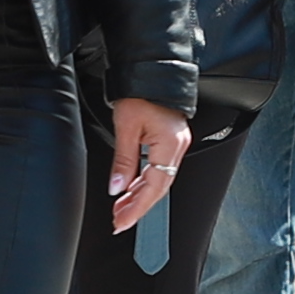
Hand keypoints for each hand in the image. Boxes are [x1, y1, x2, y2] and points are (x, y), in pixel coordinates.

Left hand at [103, 96, 189, 227]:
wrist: (150, 71)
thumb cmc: (140, 93)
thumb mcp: (125, 127)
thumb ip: (123, 161)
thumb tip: (117, 188)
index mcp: (169, 145)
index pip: (153, 186)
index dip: (137, 207)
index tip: (122, 221)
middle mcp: (177, 147)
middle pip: (159, 188)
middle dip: (138, 207)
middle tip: (119, 221)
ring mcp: (176, 144)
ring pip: (160, 180)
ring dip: (140, 196)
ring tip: (121, 210)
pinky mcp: (171, 141)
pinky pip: (160, 169)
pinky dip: (145, 182)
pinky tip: (132, 190)